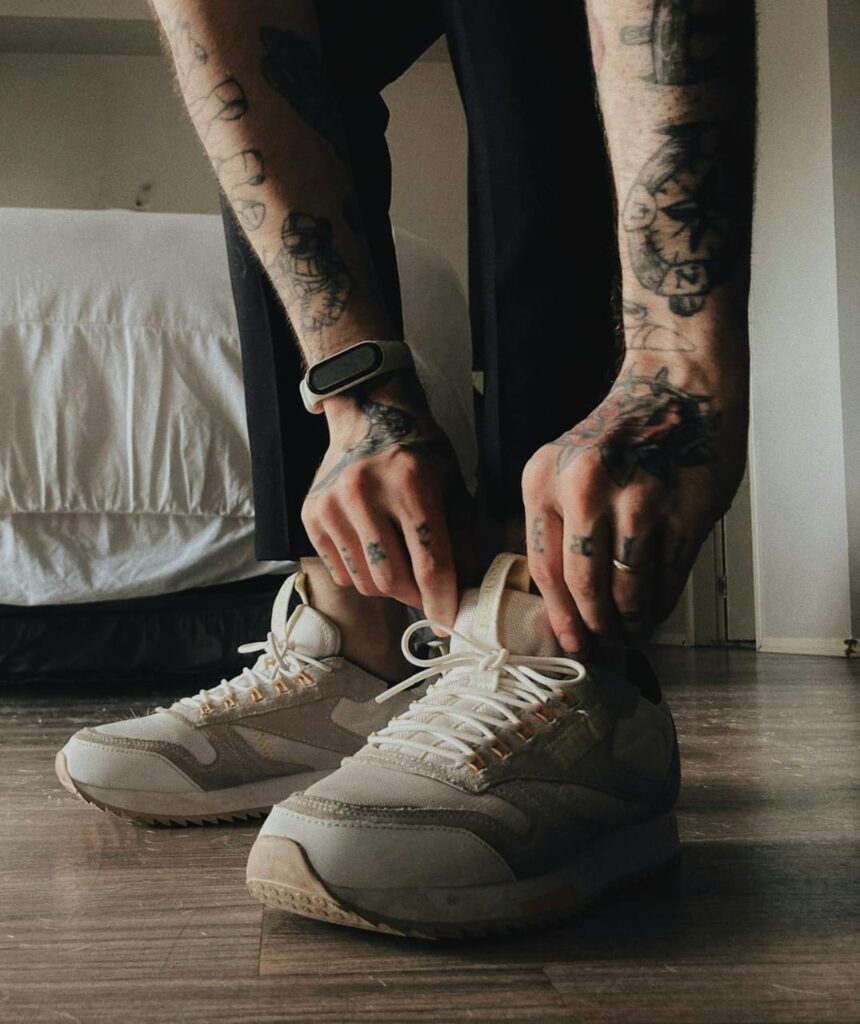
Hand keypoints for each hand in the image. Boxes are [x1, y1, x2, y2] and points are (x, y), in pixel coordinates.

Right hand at [301, 374, 472, 627]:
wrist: (368, 414)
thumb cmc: (418, 452)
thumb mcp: (451, 485)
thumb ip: (462, 538)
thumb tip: (469, 590)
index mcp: (409, 484)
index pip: (429, 563)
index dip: (442, 601)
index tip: (450, 623)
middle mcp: (365, 493)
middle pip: (392, 579)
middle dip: (414, 597)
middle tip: (426, 594)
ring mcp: (332, 505)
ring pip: (364, 581)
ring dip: (387, 587)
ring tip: (399, 567)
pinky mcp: (311, 515)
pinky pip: (340, 571)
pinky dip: (361, 573)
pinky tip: (372, 550)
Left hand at [521, 358, 746, 651]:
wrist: (678, 386)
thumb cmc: (622, 432)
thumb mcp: (567, 466)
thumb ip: (559, 522)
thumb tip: (562, 598)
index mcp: (544, 479)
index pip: (543, 567)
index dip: (558, 614)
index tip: (569, 640)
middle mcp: (585, 490)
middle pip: (583, 585)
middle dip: (594, 627)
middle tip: (602, 647)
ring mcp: (637, 501)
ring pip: (627, 589)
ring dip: (629, 623)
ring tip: (631, 635)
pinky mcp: (681, 512)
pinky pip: (665, 577)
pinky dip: (660, 604)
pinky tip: (655, 612)